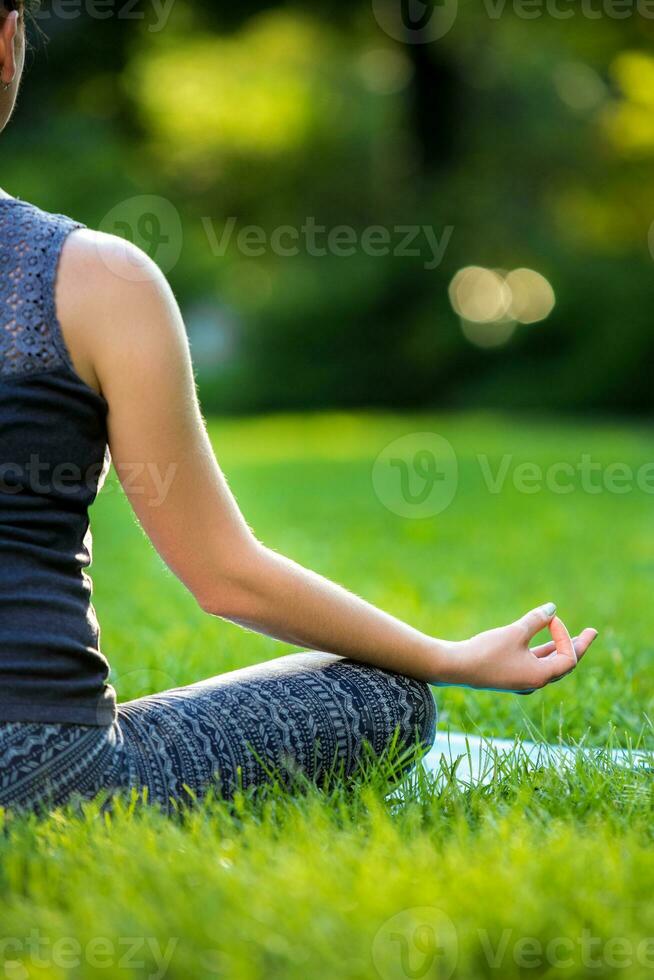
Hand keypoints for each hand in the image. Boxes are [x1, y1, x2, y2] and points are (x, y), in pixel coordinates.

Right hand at [436, 604, 597, 693]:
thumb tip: (553, 609)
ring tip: (572, 637)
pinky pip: (535, 665)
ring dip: (559, 649)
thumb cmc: (486, 651)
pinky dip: (543, 652)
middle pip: (564, 664)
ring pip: (549, 665)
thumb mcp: (514, 633)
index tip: (550, 619)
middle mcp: (534, 682)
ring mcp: (522, 682)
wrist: (455, 668)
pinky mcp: (510, 677)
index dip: (565, 635)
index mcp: (540, 676)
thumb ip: (535, 620)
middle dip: (577, 646)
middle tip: (592, 632)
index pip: (568, 657)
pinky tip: (543, 644)